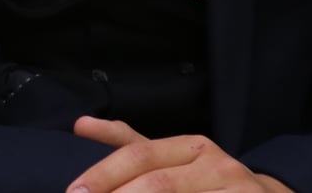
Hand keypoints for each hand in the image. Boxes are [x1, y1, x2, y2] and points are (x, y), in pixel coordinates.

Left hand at [69, 116, 294, 192]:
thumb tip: (81, 125)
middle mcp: (217, 165)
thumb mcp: (172, 158)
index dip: (103, 174)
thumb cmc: (208, 181)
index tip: (74, 192)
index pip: (139, 155)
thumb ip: (128, 144)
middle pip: (157, 184)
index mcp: (192, 146)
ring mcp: (237, 192)